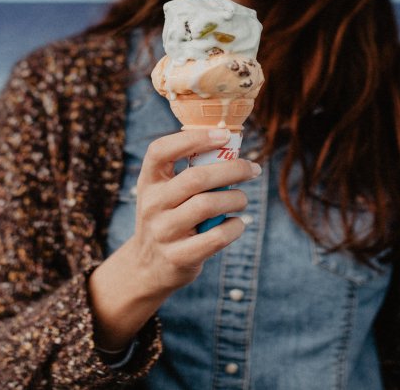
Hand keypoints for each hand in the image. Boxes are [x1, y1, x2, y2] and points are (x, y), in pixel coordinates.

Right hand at [128, 127, 258, 292]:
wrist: (147, 266)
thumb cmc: (168, 217)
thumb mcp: (165, 193)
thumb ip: (189, 172)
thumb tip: (232, 147)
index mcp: (148, 181)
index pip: (160, 150)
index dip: (193, 138)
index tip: (224, 134)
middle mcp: (151, 204)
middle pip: (195, 178)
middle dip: (231, 169)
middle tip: (252, 169)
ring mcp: (163, 232)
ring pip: (207, 206)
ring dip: (235, 198)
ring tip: (242, 199)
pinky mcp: (178, 257)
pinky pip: (216, 238)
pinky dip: (234, 227)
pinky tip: (237, 224)